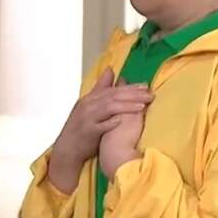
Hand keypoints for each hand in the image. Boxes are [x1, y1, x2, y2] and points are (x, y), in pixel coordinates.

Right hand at [48, 68, 152, 192]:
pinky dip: (112, 122)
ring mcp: (88, 118)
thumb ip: (100, 88)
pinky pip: (102, 126)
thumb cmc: (81, 126)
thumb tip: (110, 70)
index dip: (129, 87)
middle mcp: (88, 105)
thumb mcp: (89, 104)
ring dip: (126, 106)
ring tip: (142, 106)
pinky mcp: (89, 132)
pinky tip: (123, 120)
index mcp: (90, 98)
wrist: (68, 147)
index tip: (145, 86)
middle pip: (112, 96)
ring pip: (109, 108)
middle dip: (132, 94)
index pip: (112, 90)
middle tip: (149, 94)